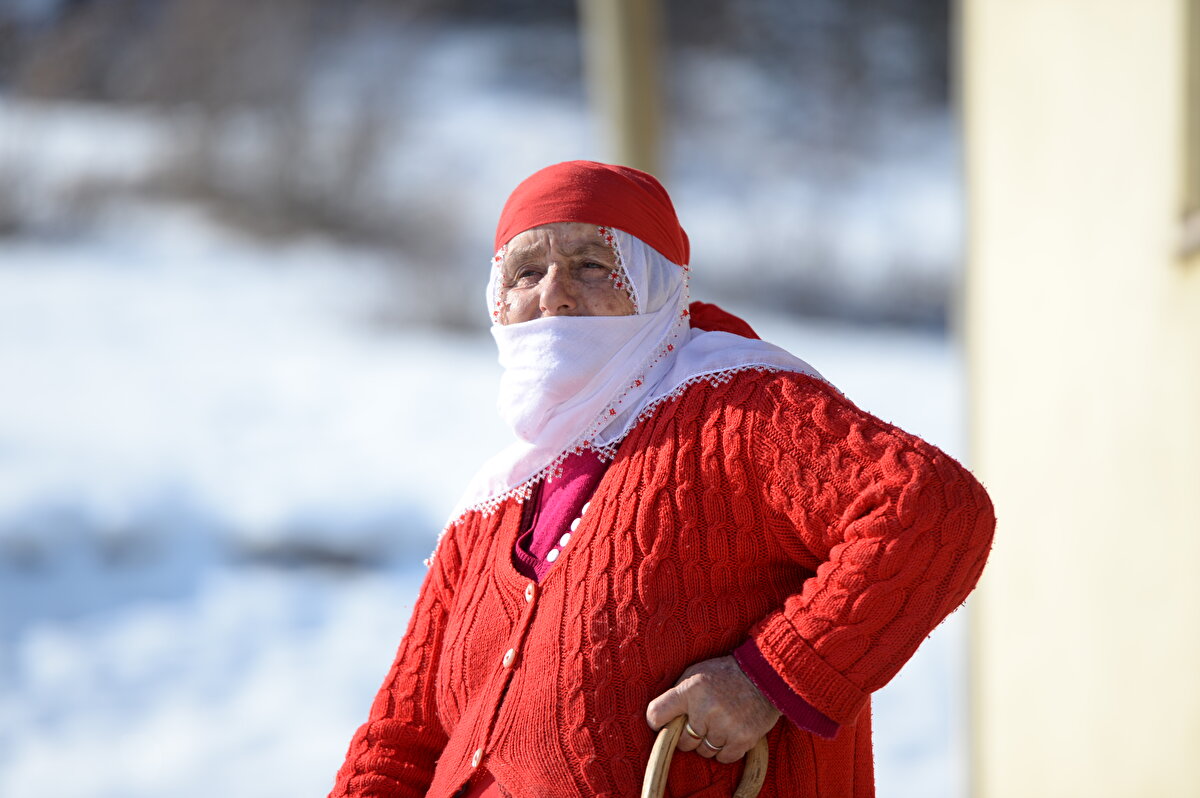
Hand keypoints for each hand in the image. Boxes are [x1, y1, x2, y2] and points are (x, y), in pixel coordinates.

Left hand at [645, 655, 780, 764]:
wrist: (765, 674)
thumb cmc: (725, 673)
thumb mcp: (695, 673)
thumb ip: (678, 694)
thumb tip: (660, 718)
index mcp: (690, 690)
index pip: (656, 714)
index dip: (656, 721)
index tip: (662, 722)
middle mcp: (705, 709)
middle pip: (682, 741)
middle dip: (688, 735)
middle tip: (700, 722)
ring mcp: (725, 726)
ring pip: (703, 752)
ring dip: (708, 743)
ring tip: (719, 724)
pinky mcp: (743, 739)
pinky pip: (723, 758)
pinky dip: (725, 750)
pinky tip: (730, 733)